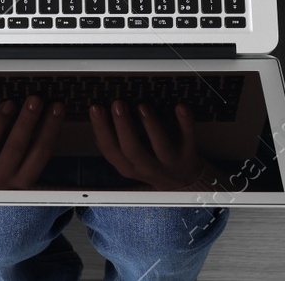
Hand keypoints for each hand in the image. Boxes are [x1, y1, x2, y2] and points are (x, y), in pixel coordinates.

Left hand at [0, 95, 65, 189]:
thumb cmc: (11, 170)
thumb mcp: (28, 167)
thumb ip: (39, 147)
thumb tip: (56, 119)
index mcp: (24, 179)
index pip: (41, 153)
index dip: (51, 128)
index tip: (58, 107)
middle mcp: (2, 175)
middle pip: (15, 147)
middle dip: (27, 121)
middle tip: (35, 99)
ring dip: (0, 120)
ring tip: (10, 103)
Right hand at [88, 99, 220, 191]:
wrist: (183, 181)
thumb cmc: (149, 163)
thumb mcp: (128, 161)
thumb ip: (115, 144)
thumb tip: (95, 117)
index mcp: (129, 167)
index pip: (111, 151)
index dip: (102, 130)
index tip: (95, 108)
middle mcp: (149, 167)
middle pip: (134, 150)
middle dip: (124, 126)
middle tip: (117, 103)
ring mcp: (170, 162)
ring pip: (161, 147)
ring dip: (151, 125)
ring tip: (142, 105)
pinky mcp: (189, 153)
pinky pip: (188, 138)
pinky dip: (185, 122)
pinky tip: (180, 107)